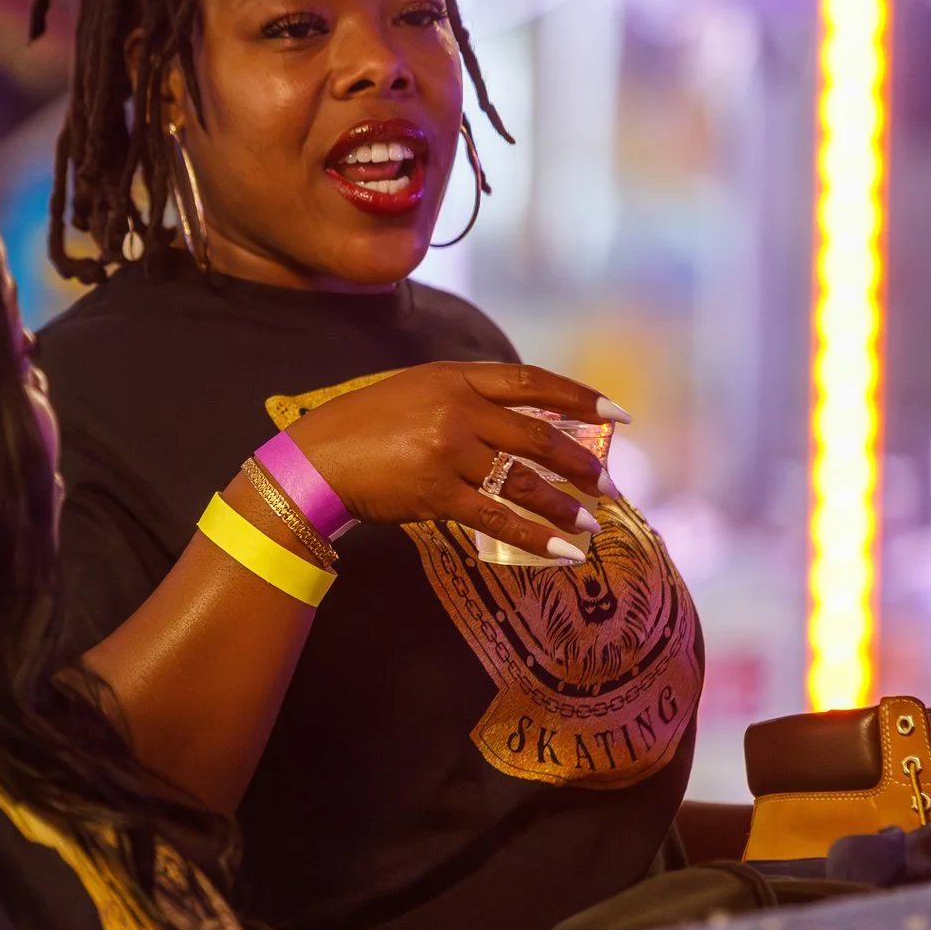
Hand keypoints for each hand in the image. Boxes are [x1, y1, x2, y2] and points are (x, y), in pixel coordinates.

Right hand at [282, 363, 626, 559]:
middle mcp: (456, 409)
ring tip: (591, 525)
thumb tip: (523, 422)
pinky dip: (536, 537)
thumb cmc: (361, 427)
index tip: (618, 413)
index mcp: (453, 377)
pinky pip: (498, 518)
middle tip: (608, 485)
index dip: (579, 397)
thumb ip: (464, 398)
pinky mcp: (436, 493)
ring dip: (565, 506)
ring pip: (524, 481)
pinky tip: (563, 552)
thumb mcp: (415, 392)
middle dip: (581, 464)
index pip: (531, 382)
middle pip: (538, 436)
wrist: (313, 461)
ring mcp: (447, 451)